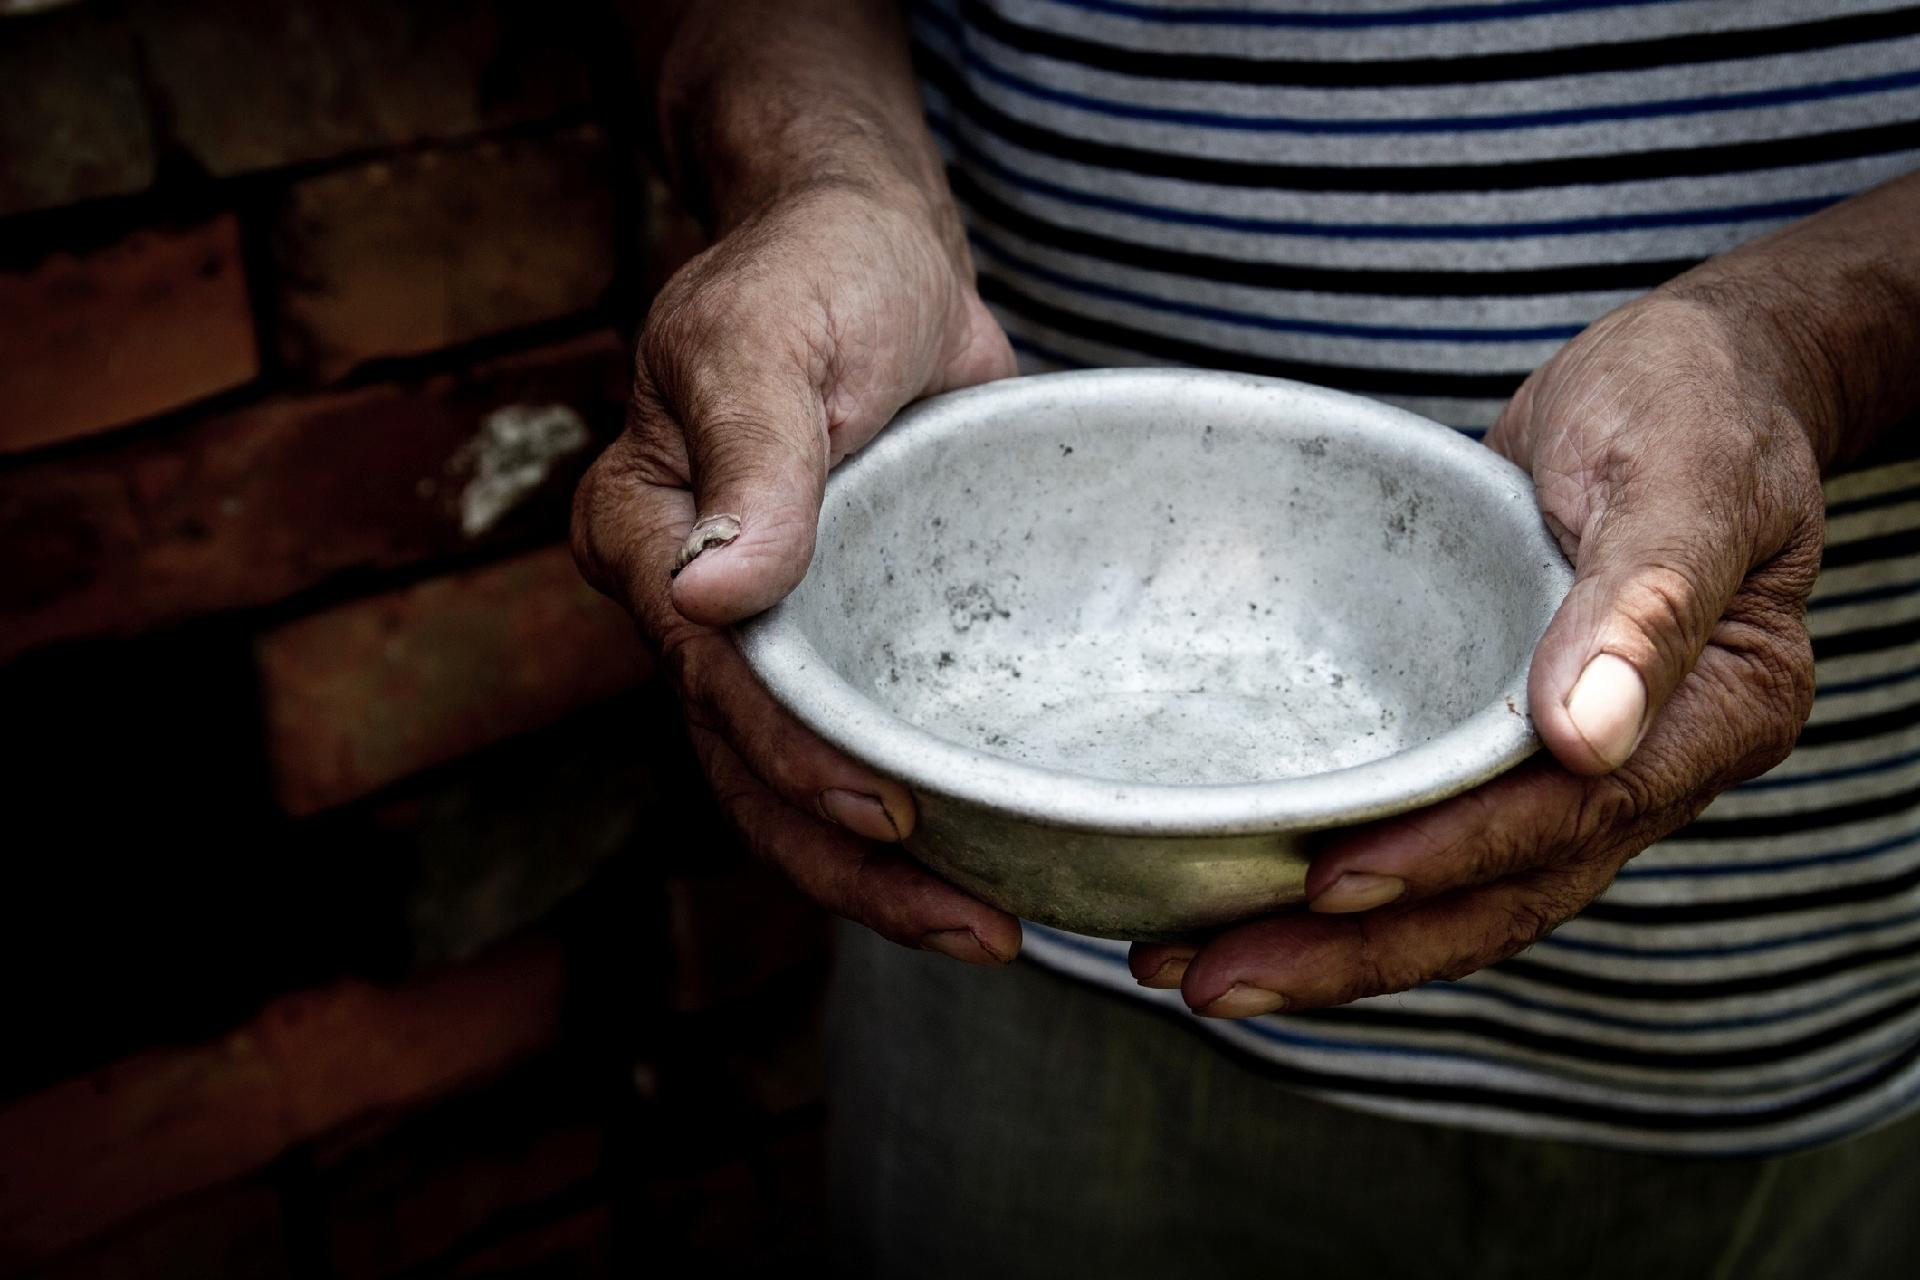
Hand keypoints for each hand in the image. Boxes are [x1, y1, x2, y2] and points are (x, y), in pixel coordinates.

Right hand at [572, 178, 1020, 964]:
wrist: (877, 248)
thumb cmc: (815, 271)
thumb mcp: (772, 337)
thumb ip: (751, 459)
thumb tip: (709, 591)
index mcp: (647, 535)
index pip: (709, 678)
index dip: (794, 761)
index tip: (891, 818)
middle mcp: (696, 602)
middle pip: (749, 767)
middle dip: (851, 866)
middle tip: (977, 929)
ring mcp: (776, 627)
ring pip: (806, 779)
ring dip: (887, 868)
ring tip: (996, 927)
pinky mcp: (850, 629)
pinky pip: (872, 733)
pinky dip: (924, 797)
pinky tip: (999, 850)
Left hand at [1129, 292, 1825, 1016]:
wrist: (1686, 377)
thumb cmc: (1695, 402)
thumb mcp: (1685, 470)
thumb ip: (1645, 600)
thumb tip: (1585, 738)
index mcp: (1715, 714)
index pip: (1572, 819)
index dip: (1451, 858)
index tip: (1332, 883)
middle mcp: (1645, 766)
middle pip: (1498, 895)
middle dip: (1354, 951)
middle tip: (1208, 978)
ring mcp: (1569, 766)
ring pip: (1453, 888)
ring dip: (1326, 941)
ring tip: (1187, 965)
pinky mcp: (1499, 740)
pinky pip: (1426, 828)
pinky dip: (1339, 870)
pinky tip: (1239, 888)